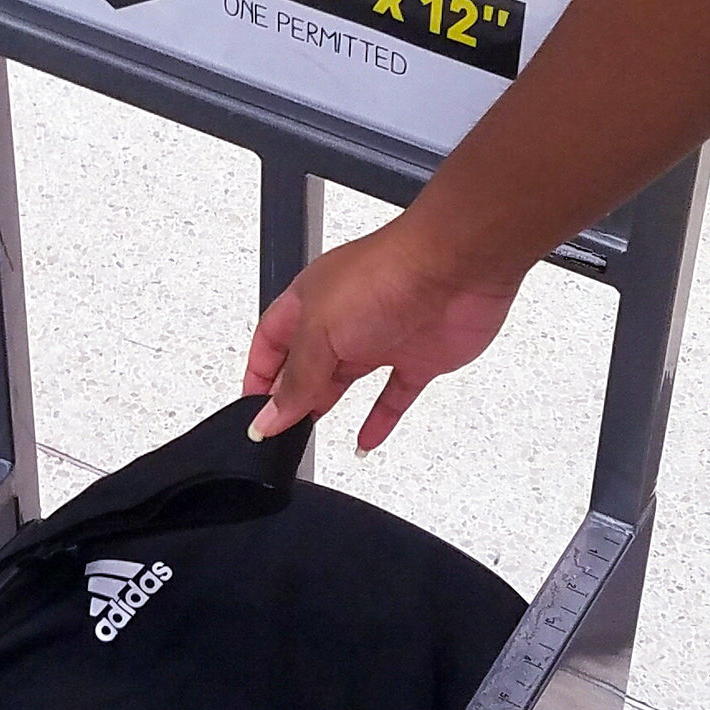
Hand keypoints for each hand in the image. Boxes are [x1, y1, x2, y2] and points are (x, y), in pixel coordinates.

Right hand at [242, 214, 519, 450]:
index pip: (270, 341)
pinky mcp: (419, 356)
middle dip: (291, 396)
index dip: (258, 375)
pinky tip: (367, 441)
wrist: (458, 268)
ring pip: (347, 379)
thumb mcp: (321, 332)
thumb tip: (269, 417)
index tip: (251, 412)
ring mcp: (382, 337)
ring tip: (309, 433)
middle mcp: (344, 318)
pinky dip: (380, 419)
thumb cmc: (388, 274)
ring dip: (327, 404)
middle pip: (306, 364)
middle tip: (278, 431)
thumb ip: (296, 380)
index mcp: (310, 301)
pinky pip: (394, 395)